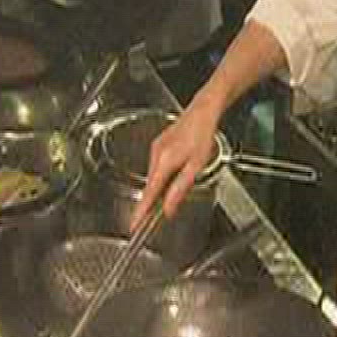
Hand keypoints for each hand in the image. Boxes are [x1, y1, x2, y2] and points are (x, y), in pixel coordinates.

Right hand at [133, 99, 222, 227]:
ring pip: (154, 176)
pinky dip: (161, 177)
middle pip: (150, 186)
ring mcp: (156, 149)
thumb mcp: (196, 166)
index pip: (149, 194)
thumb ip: (180, 189)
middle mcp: (156, 156)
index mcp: (164, 163)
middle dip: (149, 203)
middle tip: (148, 220)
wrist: (202, 111)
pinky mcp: (159, 145)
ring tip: (168, 198)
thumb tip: (169, 208)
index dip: (141, 212)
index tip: (134, 225)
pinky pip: (156, 167)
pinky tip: (171, 177)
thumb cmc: (202, 135)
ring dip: (158, 188)